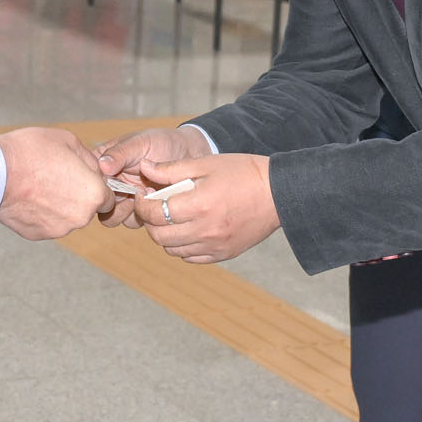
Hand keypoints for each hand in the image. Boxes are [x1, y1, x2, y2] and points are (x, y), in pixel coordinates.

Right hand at [0, 127, 108, 239]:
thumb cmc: (32, 152)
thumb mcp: (69, 142)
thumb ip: (90, 160)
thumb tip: (95, 170)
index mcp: (93, 194)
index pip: (108, 197)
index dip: (96, 185)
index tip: (81, 177)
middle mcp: (80, 217)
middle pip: (86, 208)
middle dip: (76, 195)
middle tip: (56, 177)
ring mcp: (58, 229)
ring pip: (66, 217)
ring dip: (58, 205)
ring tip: (39, 185)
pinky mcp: (38, 235)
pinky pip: (46, 223)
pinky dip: (41, 213)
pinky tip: (28, 197)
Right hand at [95, 125, 210, 228]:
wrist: (190, 154)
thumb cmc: (163, 142)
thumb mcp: (140, 142)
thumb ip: (121, 153)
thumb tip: (102, 165)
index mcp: (104, 163)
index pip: (88, 179)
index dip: (94, 184)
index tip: (110, 181)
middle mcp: (111, 183)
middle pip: (96, 202)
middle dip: (109, 202)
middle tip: (126, 193)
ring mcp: (125, 198)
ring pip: (112, 217)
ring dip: (124, 211)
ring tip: (142, 195)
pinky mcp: (141, 211)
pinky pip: (132, 222)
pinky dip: (141, 216)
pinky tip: (153, 200)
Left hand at [139, 153, 279, 264]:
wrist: (279, 192)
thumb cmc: (244, 173)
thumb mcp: (206, 164)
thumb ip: (172, 169)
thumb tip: (144, 168)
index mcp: (198, 205)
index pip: (154, 213)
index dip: (142, 204)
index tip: (144, 194)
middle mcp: (204, 230)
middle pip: (159, 235)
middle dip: (150, 220)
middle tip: (154, 206)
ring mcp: (215, 245)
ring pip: (172, 249)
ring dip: (165, 235)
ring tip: (171, 218)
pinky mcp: (224, 254)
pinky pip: (191, 257)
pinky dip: (183, 246)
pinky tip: (188, 230)